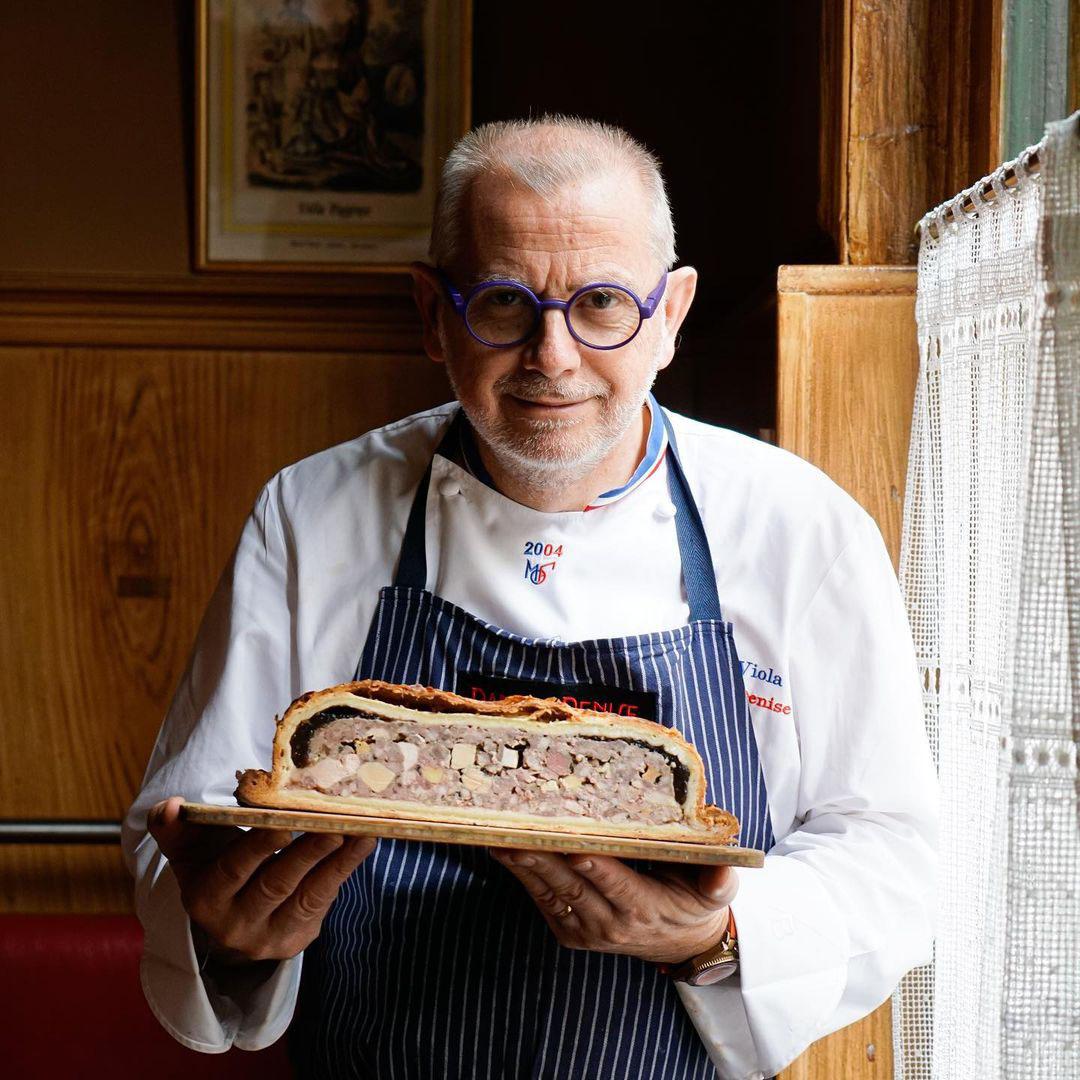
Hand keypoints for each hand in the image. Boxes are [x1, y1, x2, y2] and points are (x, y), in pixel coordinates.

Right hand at [147, 796, 376, 965]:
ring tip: (360, 830)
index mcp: (205, 899)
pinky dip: (346, 869)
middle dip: (305, 853)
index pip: (232, 871)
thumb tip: (169, 805)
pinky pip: (324, 901)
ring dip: (336, 861)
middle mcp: (236, 925)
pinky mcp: (299, 938)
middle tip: (333, 824)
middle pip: (275, 884)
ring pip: (306, 895)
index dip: (256, 849)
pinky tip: (365, 843)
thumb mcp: (190, 853)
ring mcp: (270, 936)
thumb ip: (175, 828)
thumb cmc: (213, 869)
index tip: (280, 825)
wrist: (228, 926)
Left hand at [489, 848, 736, 964]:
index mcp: (644, 909)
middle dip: (542, 860)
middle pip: (572, 887)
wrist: (683, 944)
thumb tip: (723, 870)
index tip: (574, 847)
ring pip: (551, 894)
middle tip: (516, 832)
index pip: (616, 885)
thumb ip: (718, 879)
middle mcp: (612, 924)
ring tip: (497, 839)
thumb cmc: (696, 902)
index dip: (595, 868)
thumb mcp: (715, 891)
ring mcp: (587, 931)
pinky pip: (543, 902)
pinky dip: (524, 878)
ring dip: (523, 868)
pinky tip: (505, 852)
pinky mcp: (570, 932)